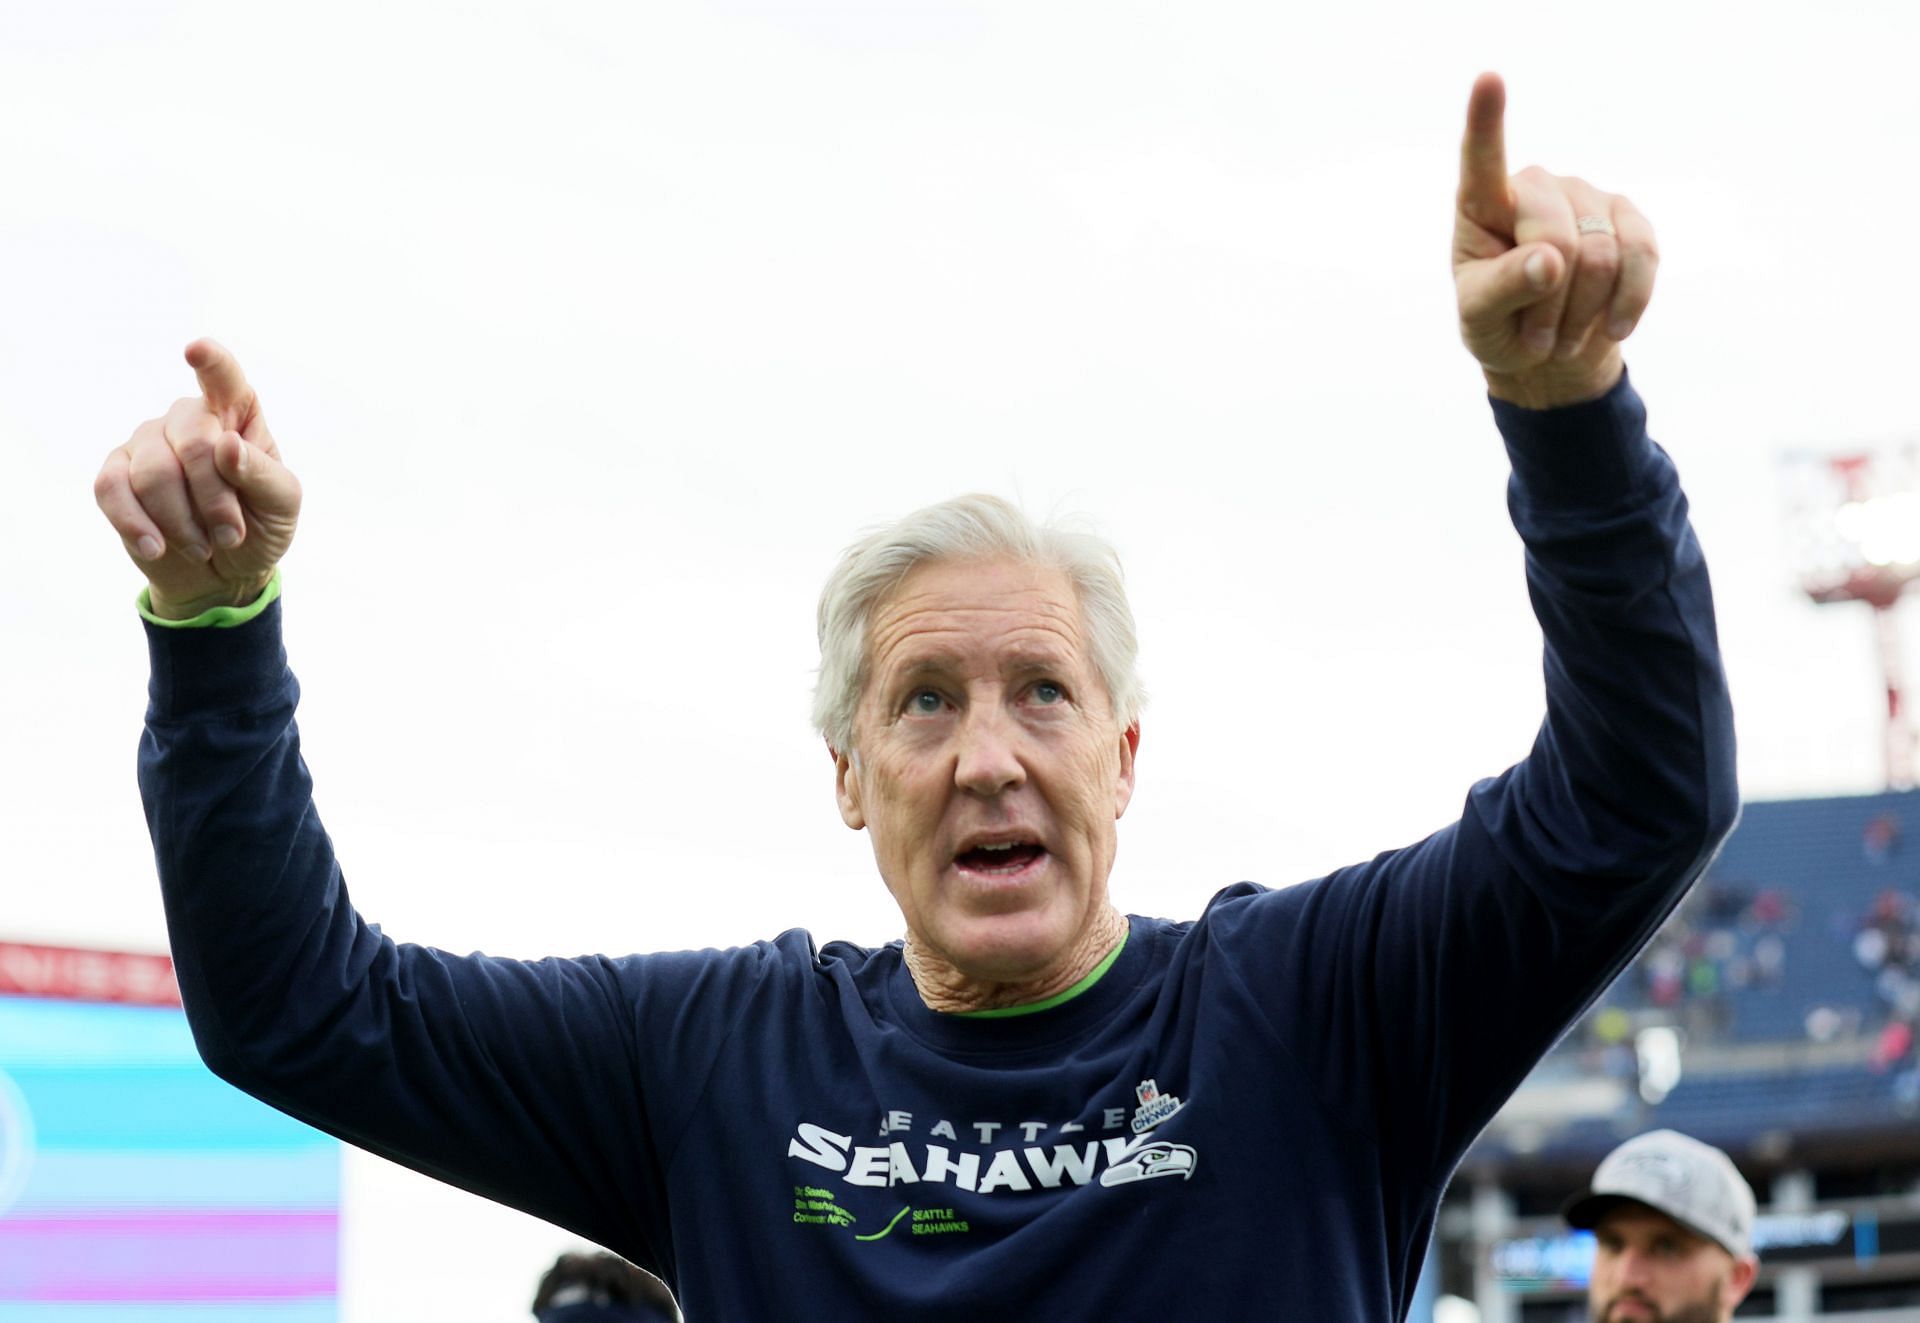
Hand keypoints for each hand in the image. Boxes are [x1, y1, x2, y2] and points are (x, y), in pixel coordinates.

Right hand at [94, 340, 301, 618]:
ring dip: (184, 523)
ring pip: (153, 474)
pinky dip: (137, 525)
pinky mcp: (115, 475)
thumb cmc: (259, 525)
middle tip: (232, 535)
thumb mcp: (281, 504)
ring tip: (204, 546)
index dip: (211, 363)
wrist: (223, 570)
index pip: (224, 378)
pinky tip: (158, 547)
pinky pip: (111, 490)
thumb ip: (260, 474)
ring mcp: (146, 443)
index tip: (197, 350)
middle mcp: (188, 419)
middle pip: (193, 444)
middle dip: (215, 499)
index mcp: (235, 414)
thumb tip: (226, 445)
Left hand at [1453, 73, 1657, 408]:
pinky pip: (1643, 256)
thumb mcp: (1479, 319)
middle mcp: (1537, 188)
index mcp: (1484, 206)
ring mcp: (1587, 196)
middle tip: (1536, 340)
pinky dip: (1629, 302)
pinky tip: (1613, 329)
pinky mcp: (1630, 219)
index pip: (1482, 160)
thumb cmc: (1499, 326)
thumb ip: (1501, 289)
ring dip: (1582, 313)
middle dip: (1548, 303)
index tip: (1487, 79)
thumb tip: (1549, 259)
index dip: (1486, 121)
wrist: (1550, 352)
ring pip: (1601, 257)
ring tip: (1560, 338)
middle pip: (1556, 239)